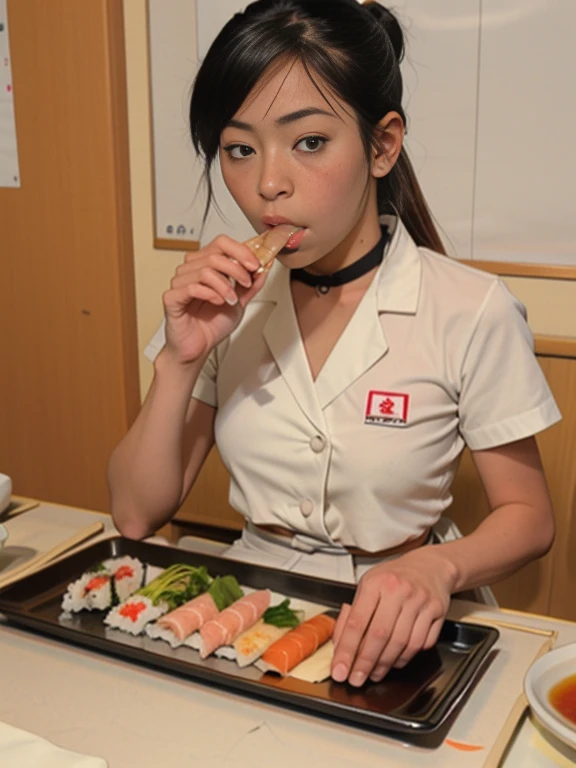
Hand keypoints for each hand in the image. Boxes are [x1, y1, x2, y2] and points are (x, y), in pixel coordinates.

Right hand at [161, 235, 263, 364]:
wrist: (199, 347)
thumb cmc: (211, 325)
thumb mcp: (239, 302)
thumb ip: (250, 285)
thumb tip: (264, 267)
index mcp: (205, 265)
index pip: (221, 243)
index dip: (240, 251)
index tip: (255, 265)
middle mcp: (191, 270)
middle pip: (215, 255)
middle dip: (237, 269)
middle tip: (246, 284)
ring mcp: (179, 283)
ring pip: (205, 271)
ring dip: (225, 286)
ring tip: (231, 300)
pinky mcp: (171, 298)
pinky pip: (191, 287)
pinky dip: (210, 293)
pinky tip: (217, 302)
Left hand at [330, 547, 457, 685]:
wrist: (430, 566)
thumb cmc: (394, 577)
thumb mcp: (367, 585)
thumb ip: (353, 614)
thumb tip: (340, 645)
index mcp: (375, 583)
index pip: (357, 622)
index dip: (347, 650)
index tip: (340, 669)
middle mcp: (398, 591)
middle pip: (380, 636)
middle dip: (365, 663)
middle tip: (356, 679)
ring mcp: (420, 601)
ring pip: (402, 643)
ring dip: (386, 664)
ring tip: (375, 673)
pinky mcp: (437, 612)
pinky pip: (421, 644)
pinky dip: (406, 657)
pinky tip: (396, 661)